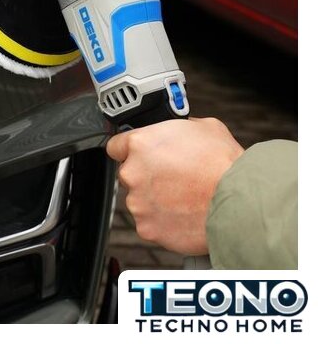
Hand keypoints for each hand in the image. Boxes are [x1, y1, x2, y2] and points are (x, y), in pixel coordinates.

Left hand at [106, 117, 243, 254]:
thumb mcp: (202, 127)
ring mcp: (138, 203)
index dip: (130, 150)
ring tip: (182, 197)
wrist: (239, 203)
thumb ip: (176, 128)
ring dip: (154, 199)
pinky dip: (163, 221)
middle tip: (173, 177)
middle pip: (129, 174)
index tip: (139, 155)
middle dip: (147, 175)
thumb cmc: (224, 165)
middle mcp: (132, 173)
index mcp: (140, 144)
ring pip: (139, 200)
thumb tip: (173, 131)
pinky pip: (150, 223)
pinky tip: (182, 213)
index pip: (116, 145)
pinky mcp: (147, 228)